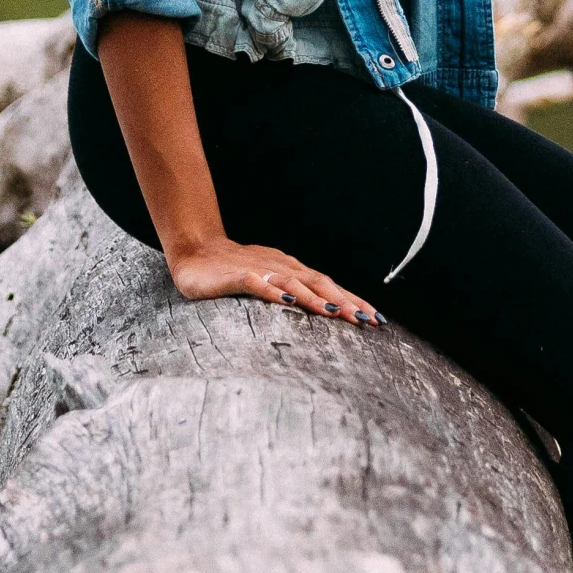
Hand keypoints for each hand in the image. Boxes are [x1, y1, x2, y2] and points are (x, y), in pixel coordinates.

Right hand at [167, 236, 384, 327]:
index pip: (330, 286)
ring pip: (293, 284)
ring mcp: (260, 271)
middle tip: (366, 320)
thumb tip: (327, 312)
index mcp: (292, 272)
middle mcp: (282, 268)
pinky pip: (256, 284)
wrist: (195, 251)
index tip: (377, 319)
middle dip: (345, 302)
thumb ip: (294, 294)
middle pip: (320, 284)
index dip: (354, 301)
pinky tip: (286, 302)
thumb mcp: (270, 282)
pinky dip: (273, 292)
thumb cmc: (235, 269)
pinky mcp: (236, 276)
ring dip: (316, 299)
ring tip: (336, 314)